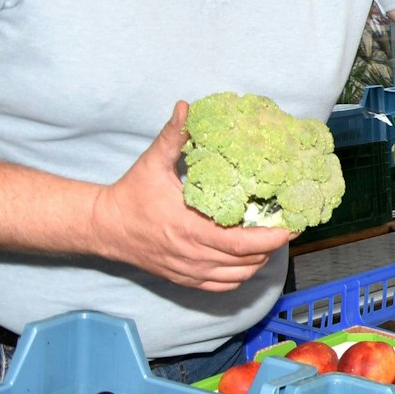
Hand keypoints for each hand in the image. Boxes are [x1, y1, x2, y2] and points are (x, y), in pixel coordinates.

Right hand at [90, 102, 290, 292]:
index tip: (290, 226)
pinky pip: (222, 286)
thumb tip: (186, 107)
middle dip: (272, 247)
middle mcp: (192, 254)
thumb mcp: (152, 163)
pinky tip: (248, 259)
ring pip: (238, 275)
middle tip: (287, 229)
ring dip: (259, 261)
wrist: (104, 228)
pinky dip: (240, 275)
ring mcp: (188, 270)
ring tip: (270, 241)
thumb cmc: (131, 194)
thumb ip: (174, 136)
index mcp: (190, 228)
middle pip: (246, 261)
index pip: (241, 243)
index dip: (271, 238)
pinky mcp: (183, 278)